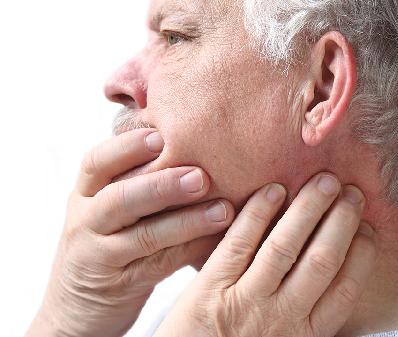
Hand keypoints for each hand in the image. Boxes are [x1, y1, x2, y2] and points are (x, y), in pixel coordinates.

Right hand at [27, 129, 234, 336]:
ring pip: (144, 236)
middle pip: (120, 199)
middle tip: (201, 176)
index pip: (97, 162)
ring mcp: (99, 255)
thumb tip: (185, 139)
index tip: (161, 136)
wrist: (76, 306)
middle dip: (162, 185)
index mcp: (84, 193)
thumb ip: (134, 177)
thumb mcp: (106, 207)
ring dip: (186, 222)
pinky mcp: (119, 285)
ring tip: (223, 210)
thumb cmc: (106, 241)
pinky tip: (217, 240)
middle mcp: (86, 221)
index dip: (127, 147)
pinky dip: (190, 251)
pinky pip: (159, 266)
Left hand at [154, 173, 376, 336]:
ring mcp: (244, 301)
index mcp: (305, 335)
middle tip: (352, 191)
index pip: (345, 288)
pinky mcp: (209, 288)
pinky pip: (238, 243)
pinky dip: (257, 213)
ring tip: (324, 180)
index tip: (368, 226)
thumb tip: (341, 273)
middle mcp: (281, 318)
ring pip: (284, 246)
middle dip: (342, 221)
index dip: (361, 252)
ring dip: (308, 208)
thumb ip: (311, 317)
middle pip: (322, 259)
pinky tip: (274, 190)